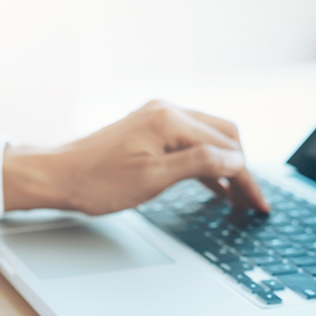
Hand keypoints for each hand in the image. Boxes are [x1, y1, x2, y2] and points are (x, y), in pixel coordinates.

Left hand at [2, 100, 267, 214]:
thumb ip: (199, 165)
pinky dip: (205, 163)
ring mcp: (157, 118)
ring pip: (208, 138)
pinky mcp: (148, 130)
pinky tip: (214, 186)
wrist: (58, 175)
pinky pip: (188, 143)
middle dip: (241, 168)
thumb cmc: (96, 181)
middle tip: (252, 202)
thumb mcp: (153, 179)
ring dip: (225, 166)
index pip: (225, 147)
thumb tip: (235, 161)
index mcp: (170, 120)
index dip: (246, 178)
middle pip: (223, 135)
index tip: (258, 204)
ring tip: (238, 198)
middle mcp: (167, 111)